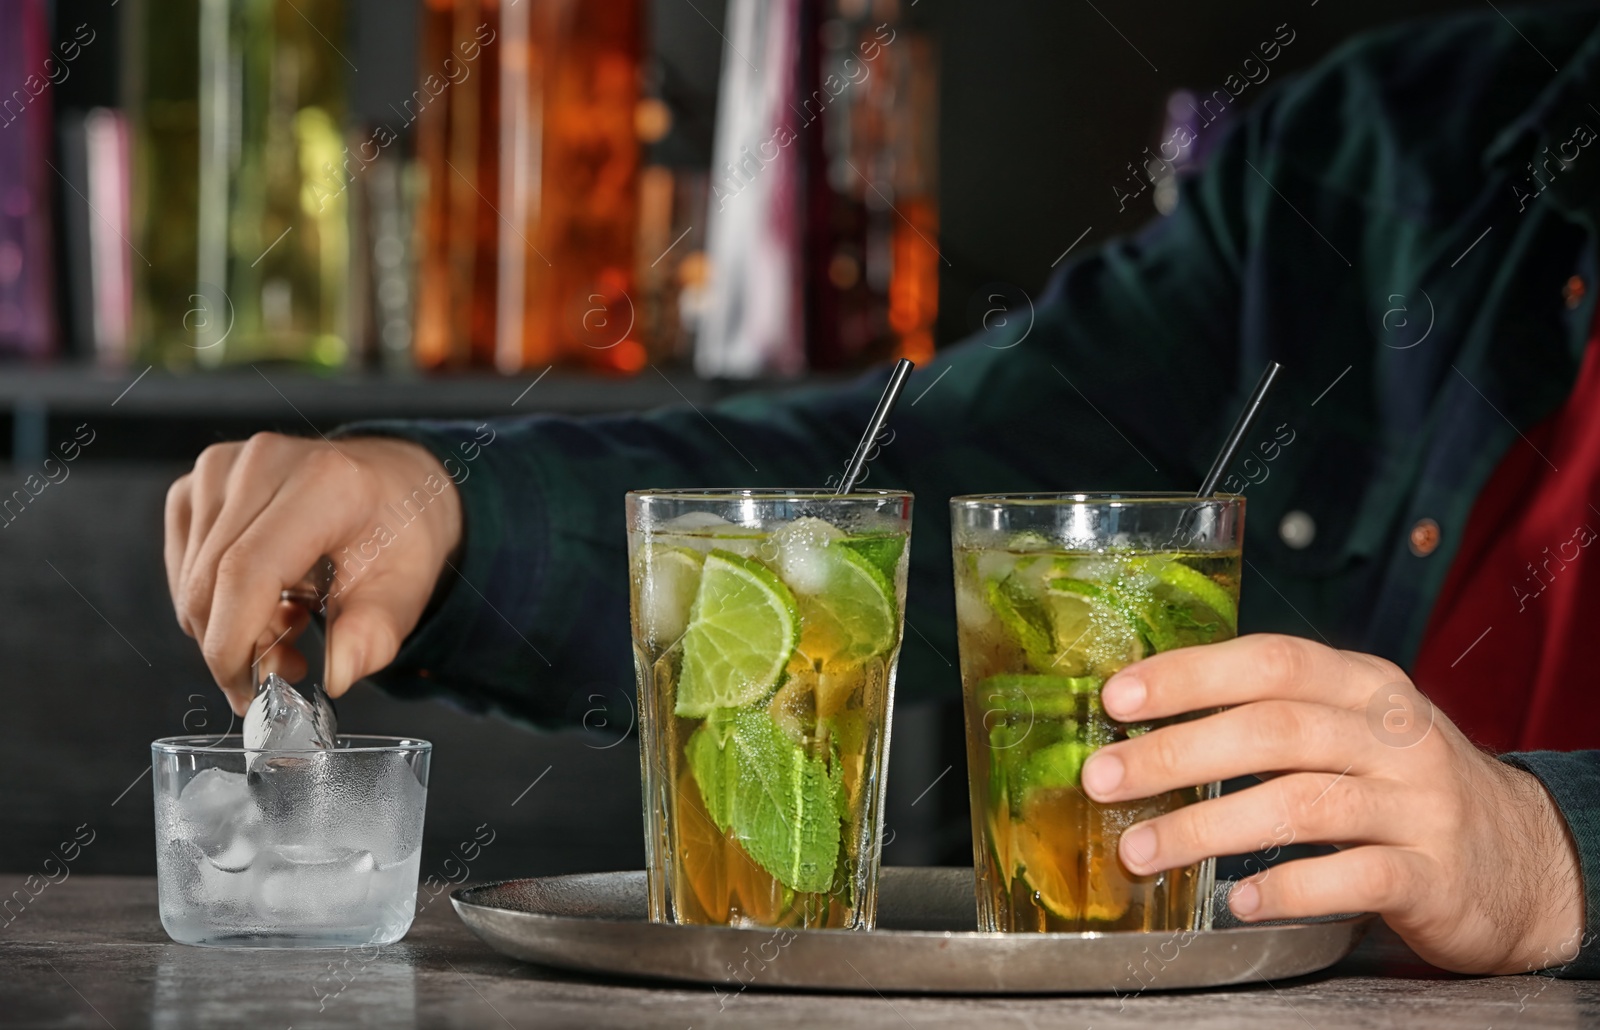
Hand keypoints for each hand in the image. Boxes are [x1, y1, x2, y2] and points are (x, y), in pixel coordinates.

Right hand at [165, 433, 461, 715]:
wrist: (393, 484)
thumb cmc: (399, 531)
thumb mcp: (407, 589)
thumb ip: (373, 635)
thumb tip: (336, 677)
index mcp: (323, 483)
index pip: (246, 571)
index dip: (234, 644)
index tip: (251, 693)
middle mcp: (263, 463)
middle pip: (209, 581)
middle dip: (235, 647)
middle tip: (284, 671)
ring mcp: (224, 467)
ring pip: (191, 580)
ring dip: (227, 626)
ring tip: (287, 626)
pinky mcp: (198, 482)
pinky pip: (183, 565)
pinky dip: (215, 600)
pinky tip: (265, 598)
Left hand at [1079, 633, 1584, 973]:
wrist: (1522, 857)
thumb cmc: (1402, 785)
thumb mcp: (1351, 726)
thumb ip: (1270, 715)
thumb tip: (1146, 724)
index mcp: (1363, 684)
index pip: (1270, 661)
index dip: (1190, 676)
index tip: (1118, 697)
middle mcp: (1393, 734)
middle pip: (1273, 730)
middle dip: (1176, 754)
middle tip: (1104, 779)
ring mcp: (1418, 804)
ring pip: (1301, 804)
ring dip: (1208, 829)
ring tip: (1142, 850)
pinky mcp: (1433, 875)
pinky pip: (1352, 876)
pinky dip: (1287, 888)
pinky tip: (1236, 901)